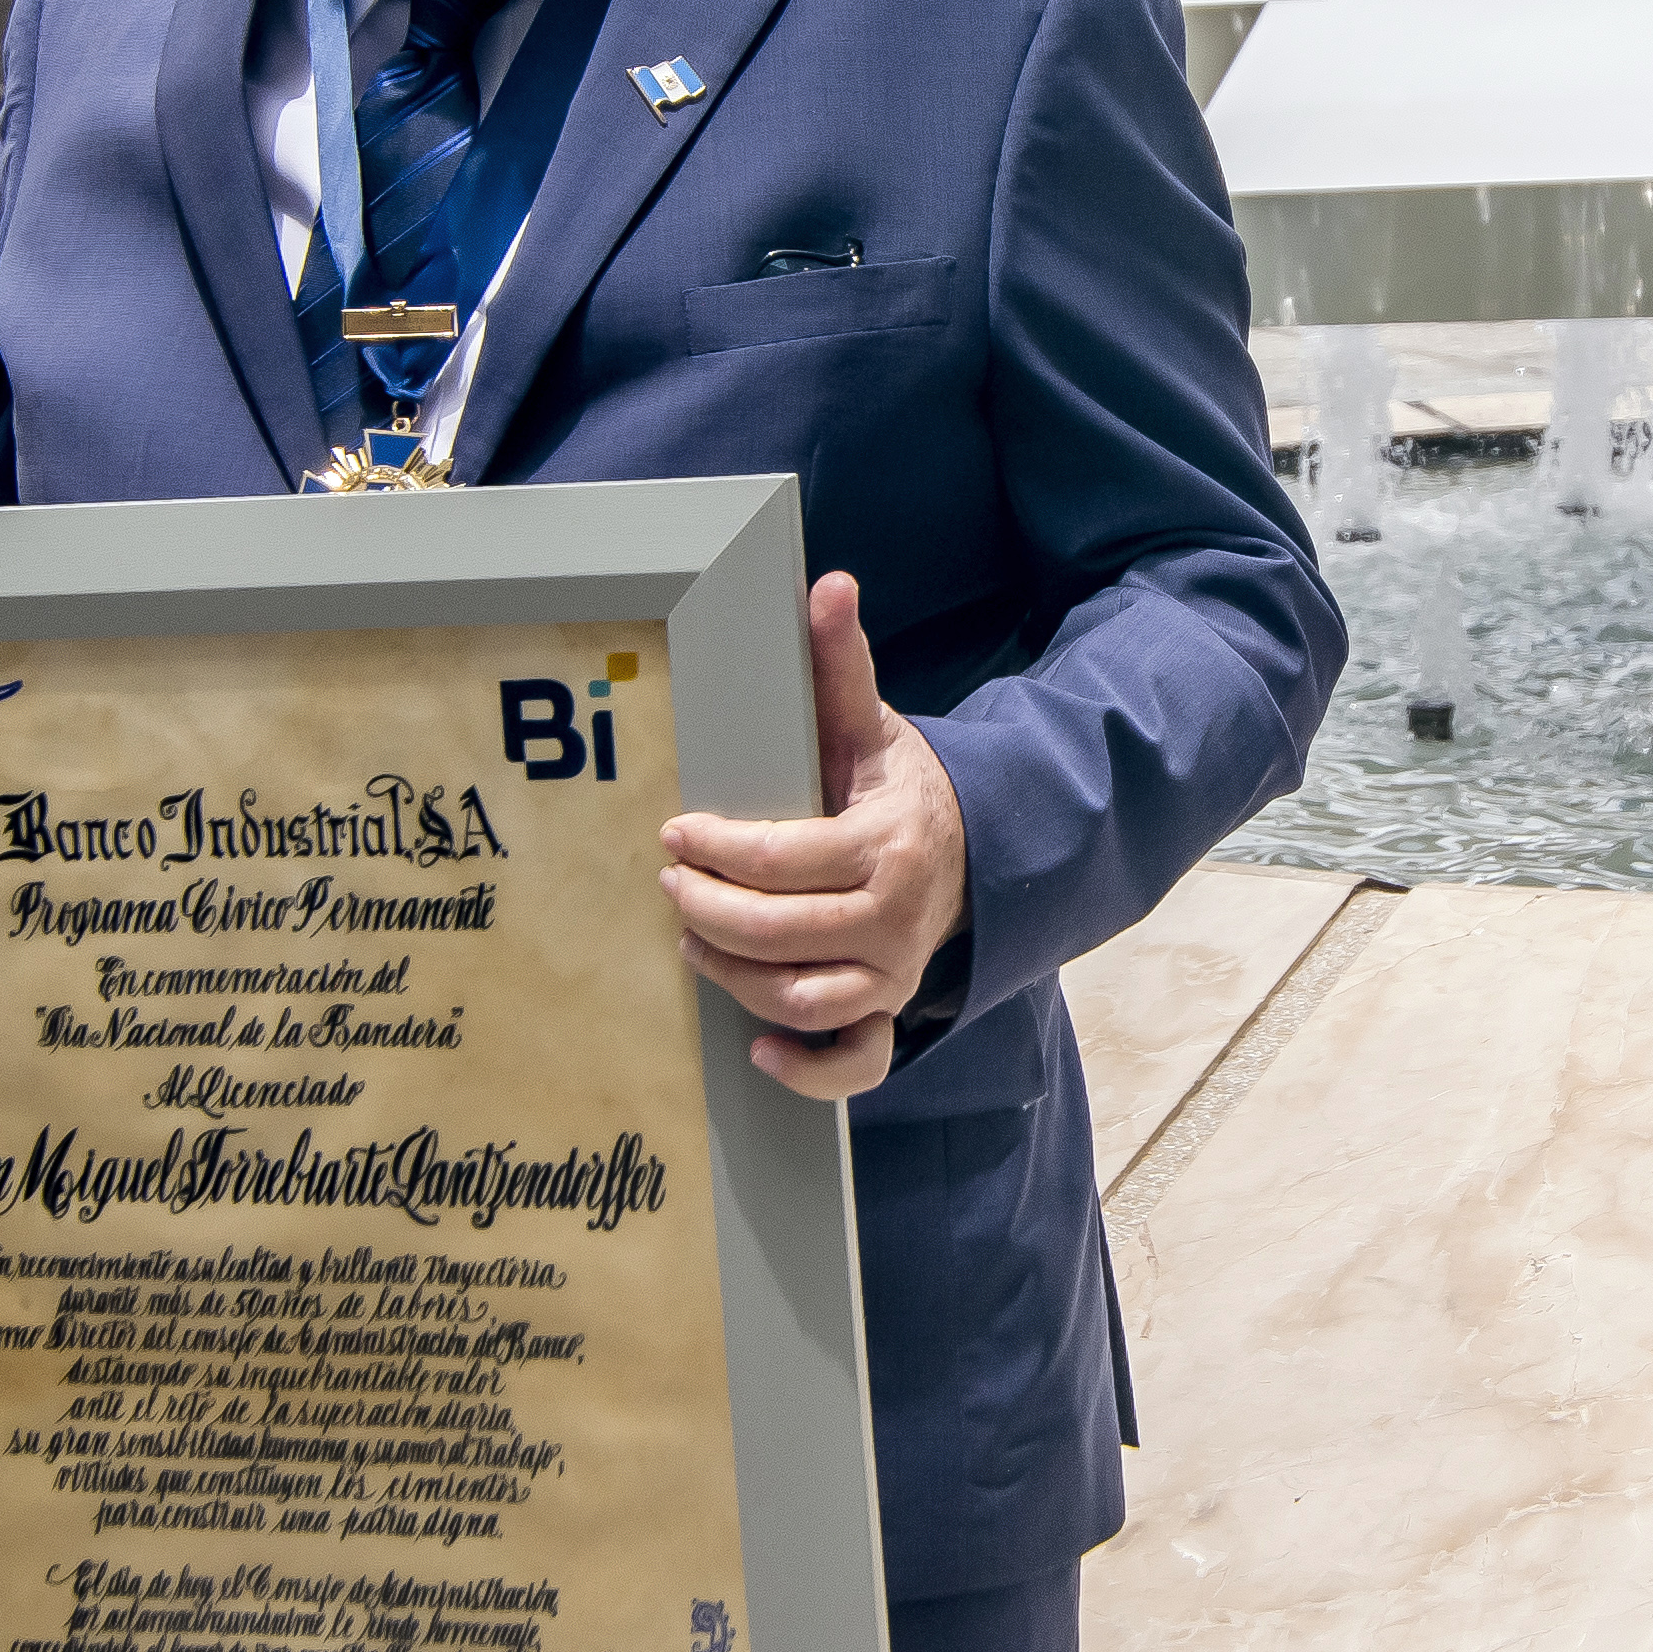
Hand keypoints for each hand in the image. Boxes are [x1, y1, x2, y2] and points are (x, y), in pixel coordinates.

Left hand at [659, 572, 968, 1103]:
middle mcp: (893, 917)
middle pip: (777, 934)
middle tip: (670, 884)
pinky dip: (807, 1067)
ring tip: (692, 941)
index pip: (782, 858)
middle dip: (707, 911)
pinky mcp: (890, 1011)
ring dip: (732, 975)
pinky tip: (756, 1050)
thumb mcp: (873, 725)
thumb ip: (840, 663)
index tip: (676, 831)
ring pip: (800, 995)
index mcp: (885, 844)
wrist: (982, 852)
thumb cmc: (903, 789)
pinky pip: (854, 1061)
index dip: (716, 850)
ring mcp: (893, 973)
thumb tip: (827, 584)